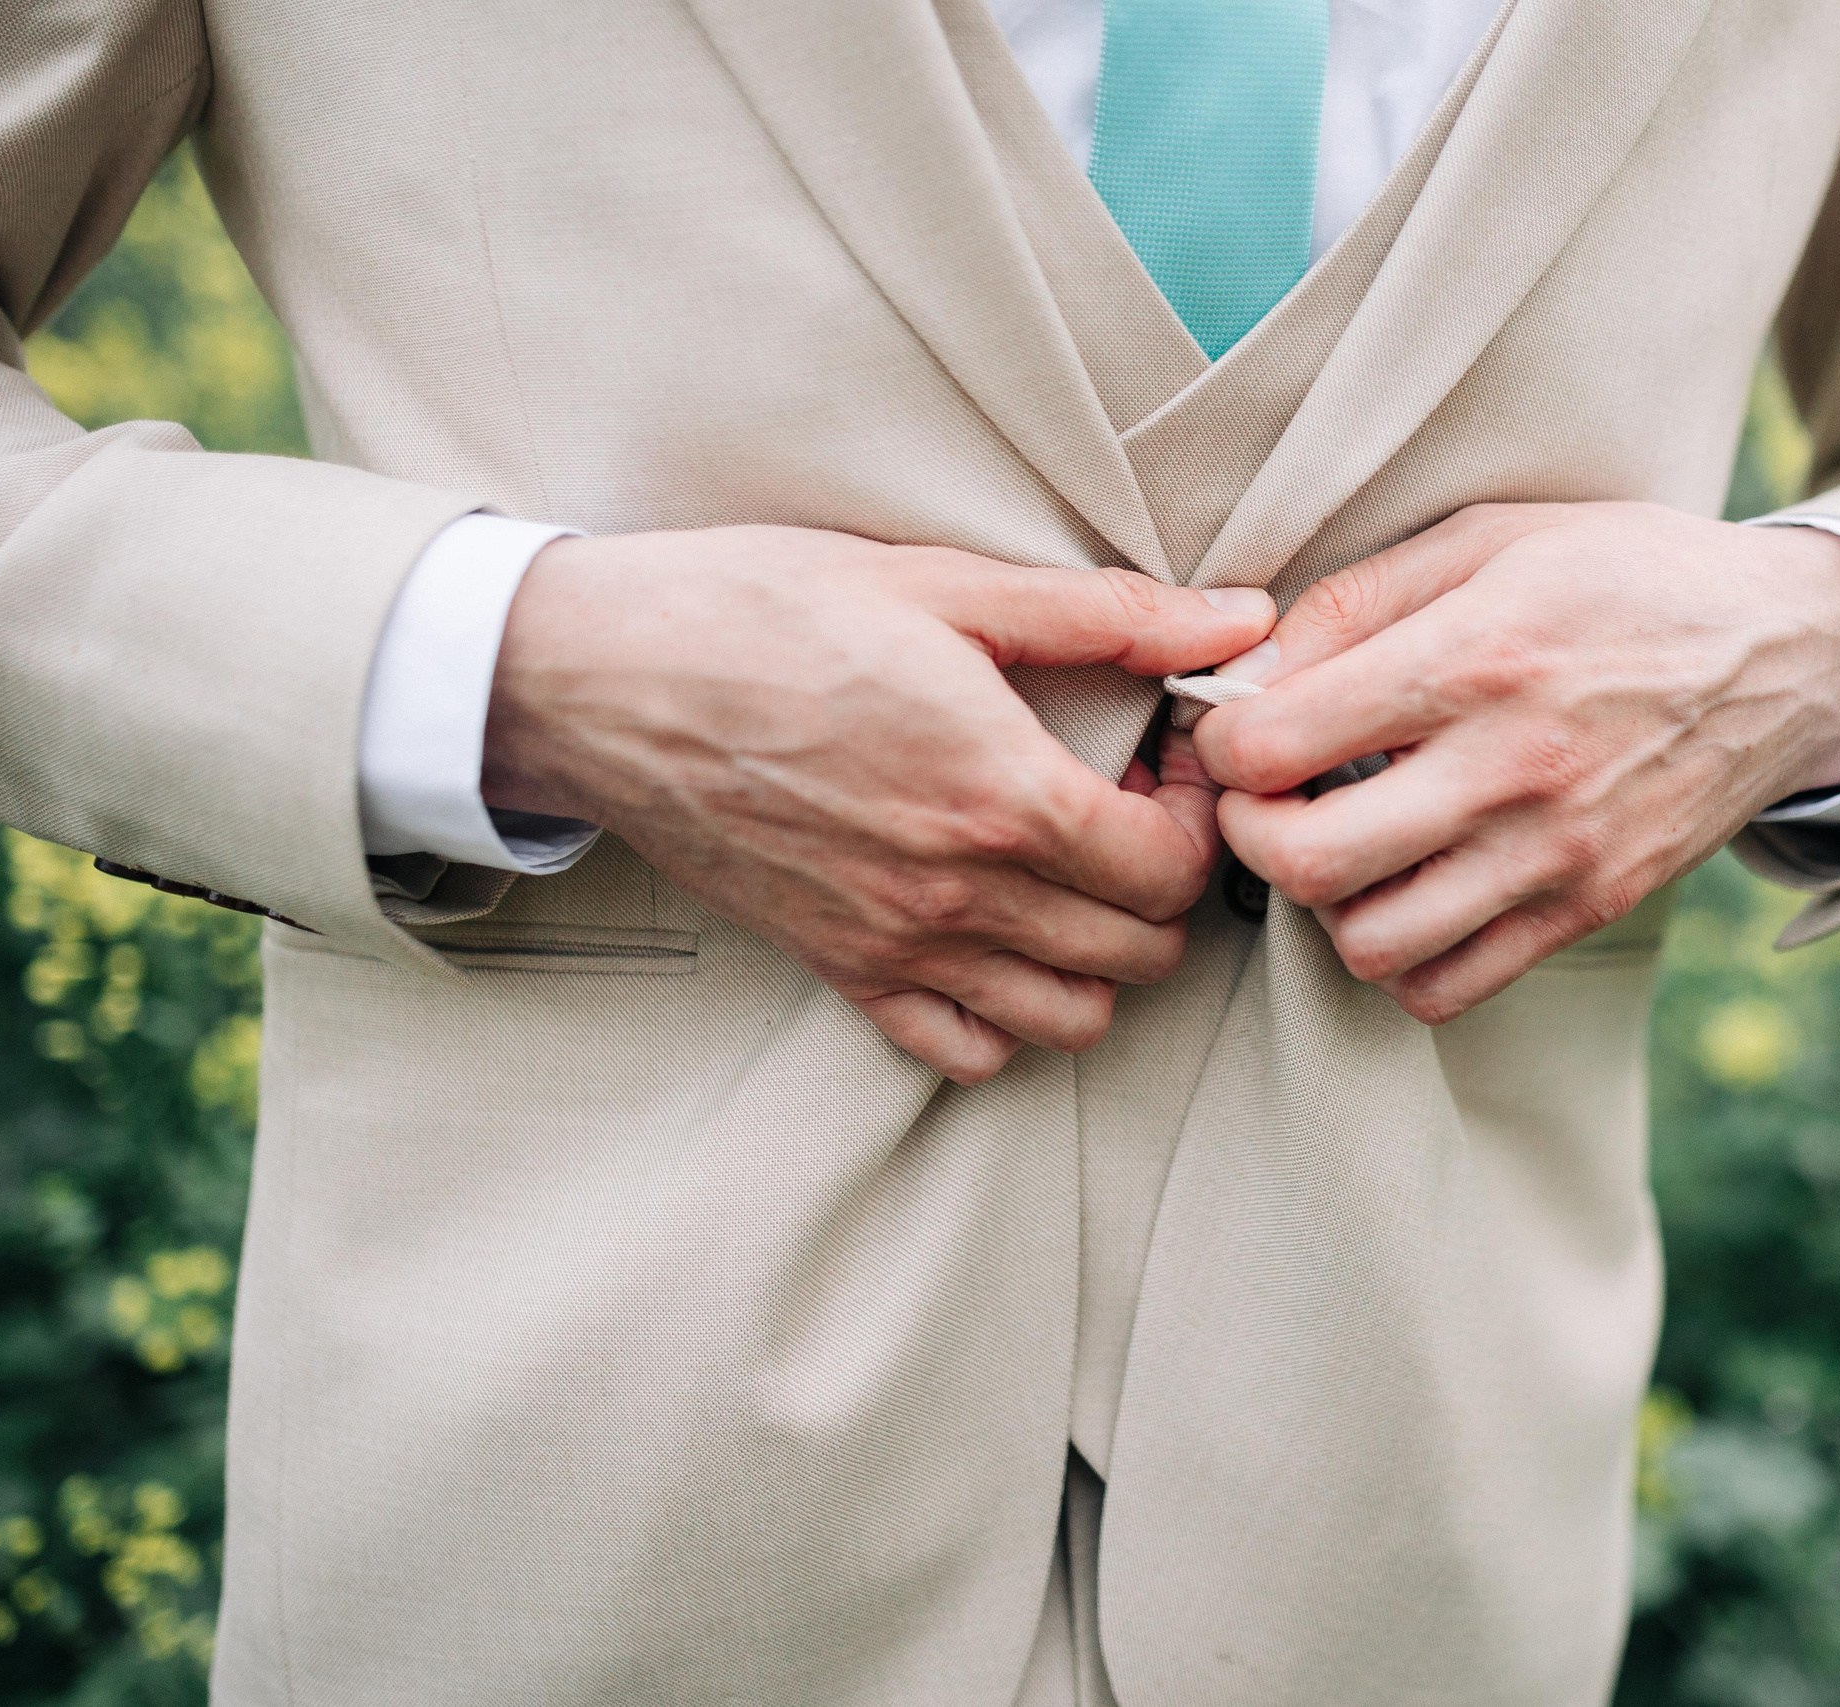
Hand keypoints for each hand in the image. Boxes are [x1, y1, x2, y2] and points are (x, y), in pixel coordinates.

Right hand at [482, 525, 1273, 1082]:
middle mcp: (958, 894)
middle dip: (1165, 883)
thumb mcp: (944, 586)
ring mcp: (899, 948)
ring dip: (1102, 954)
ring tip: (1070, 872)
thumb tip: (1241, 620)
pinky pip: (967, 1051)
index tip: (1164, 761)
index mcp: (1000, 795)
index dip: (1197, 815)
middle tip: (1125, 809)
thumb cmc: (760, 612)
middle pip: (1143, 952)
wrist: (599, 678)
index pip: (1176, 871)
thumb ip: (1108, 617)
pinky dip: (1007, 1014)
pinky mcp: (842, 973)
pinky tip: (996, 931)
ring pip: (1073, 1018)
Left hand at [1193, 502, 1839, 1023]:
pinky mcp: (1588, 907)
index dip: (1220, 742)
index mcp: (1474, 656)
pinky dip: (1399, 959)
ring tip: (1343, 846)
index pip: (1274, 744)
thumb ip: (1359, 598)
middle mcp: (1511, 768)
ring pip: (1369, 945)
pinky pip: (1447, 987)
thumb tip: (1250, 667)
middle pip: (1306, 863)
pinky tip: (1405, 891)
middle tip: (1267, 802)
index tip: (1237, 728)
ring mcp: (1554, 853)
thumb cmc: (1628, 577)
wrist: (1793, 652)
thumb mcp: (1493, 539)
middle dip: (1251, 836)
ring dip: (1326, 904)